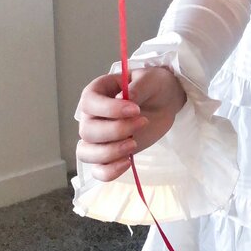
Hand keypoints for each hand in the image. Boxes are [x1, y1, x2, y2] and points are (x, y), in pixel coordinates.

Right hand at [75, 65, 186, 181]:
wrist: (164, 102)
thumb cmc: (153, 86)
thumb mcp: (150, 79)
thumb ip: (137, 87)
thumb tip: (123, 98)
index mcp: (96, 92)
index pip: (89, 103)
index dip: (108, 109)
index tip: (135, 109)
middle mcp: (91, 116)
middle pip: (87, 131)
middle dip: (116, 130)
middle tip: (142, 122)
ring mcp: (98, 137)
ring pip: (87, 153)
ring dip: (109, 152)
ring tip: (134, 144)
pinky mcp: (110, 154)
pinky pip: (98, 170)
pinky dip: (109, 171)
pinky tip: (128, 162)